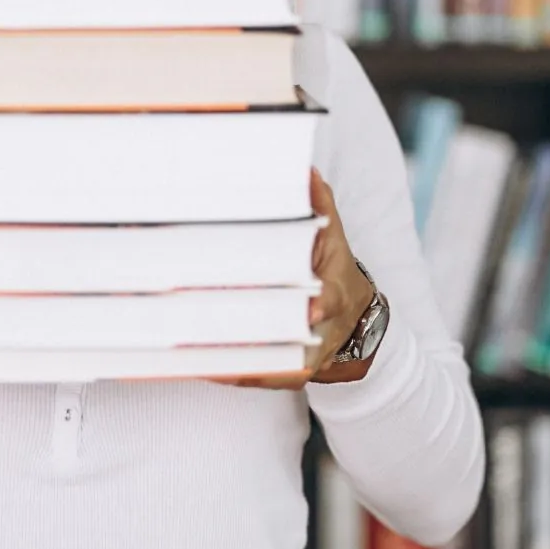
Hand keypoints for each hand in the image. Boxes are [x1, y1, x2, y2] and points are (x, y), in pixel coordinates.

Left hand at [209, 169, 377, 389]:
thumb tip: (306, 172)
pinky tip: (196, 365)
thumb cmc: (334, 271)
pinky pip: (254, 376)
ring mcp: (302, 356)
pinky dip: (228, 372)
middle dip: (262, 336)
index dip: (321, 305)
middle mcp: (318, 330)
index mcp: (333, 294)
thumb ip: (319, 205)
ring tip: (198, 352)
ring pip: (270, 365)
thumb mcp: (333, 235)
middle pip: (292, 337)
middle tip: (223, 328)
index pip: (330, 300)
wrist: (354, 322)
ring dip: (236, 360)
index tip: (313, 307)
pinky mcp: (285, 373)